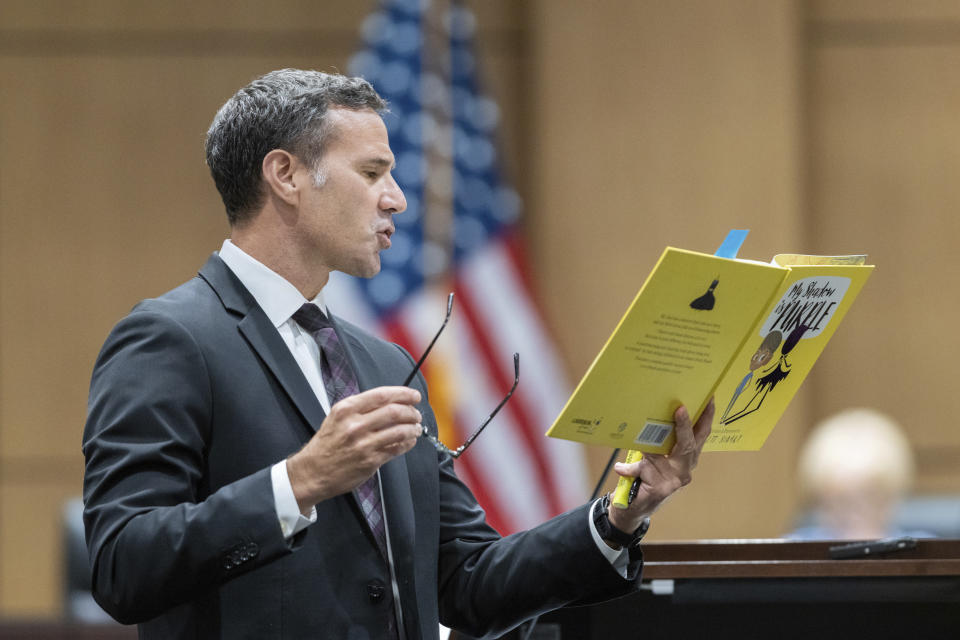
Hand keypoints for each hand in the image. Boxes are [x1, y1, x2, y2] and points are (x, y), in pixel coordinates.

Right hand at [286, 386, 422, 511]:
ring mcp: (363, 444)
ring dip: (413, 428)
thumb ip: (361, 408)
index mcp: (347, 409)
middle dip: (411, 412)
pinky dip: (407, 443)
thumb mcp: (337, 417)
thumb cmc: (326, 445)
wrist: (312, 472)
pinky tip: (409, 441)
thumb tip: (390, 401)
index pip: (382, 395)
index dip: (403, 394)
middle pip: (394, 411)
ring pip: (399, 430)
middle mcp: (355, 425)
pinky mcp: (370, 461)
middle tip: (416, 414)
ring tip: (416, 428)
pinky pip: (396, 448)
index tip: (414, 396)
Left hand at [607, 398, 713, 533]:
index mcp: (688, 458)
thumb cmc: (647, 478)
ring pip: (661, 455)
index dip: (706, 417)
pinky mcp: (659, 489)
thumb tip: (651, 415)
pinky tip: (620, 467)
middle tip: (680, 408)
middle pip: (689, 445)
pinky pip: (641, 470)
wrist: (635, 507)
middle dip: (684, 426)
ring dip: (650, 445)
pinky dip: (629, 468)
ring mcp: (673, 480)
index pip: (701, 435)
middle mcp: (685, 469)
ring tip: (640, 430)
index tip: (709, 399)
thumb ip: (658, 442)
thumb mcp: (655, 458)